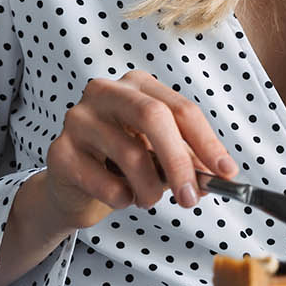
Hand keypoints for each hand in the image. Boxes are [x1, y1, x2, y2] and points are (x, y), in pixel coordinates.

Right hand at [42, 70, 238, 229]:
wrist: (74, 187)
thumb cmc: (124, 163)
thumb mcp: (161, 155)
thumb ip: (189, 160)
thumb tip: (221, 174)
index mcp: (138, 86)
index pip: (181, 109)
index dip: (207, 142)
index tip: (226, 172)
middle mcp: (106, 92)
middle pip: (154, 117)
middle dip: (179, 161)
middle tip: (191, 197)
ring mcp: (78, 119)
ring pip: (130, 155)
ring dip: (150, 189)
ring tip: (149, 198)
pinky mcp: (60, 152)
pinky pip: (104, 183)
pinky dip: (122, 199)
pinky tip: (120, 196)